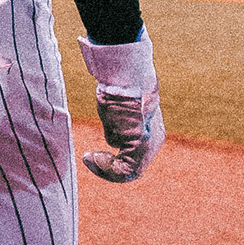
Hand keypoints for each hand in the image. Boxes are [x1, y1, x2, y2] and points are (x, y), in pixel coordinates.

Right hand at [78, 31, 165, 183]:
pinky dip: (104, 168)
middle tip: (90, 160)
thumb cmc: (123, 82)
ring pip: (128, 171)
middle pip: (134, 167)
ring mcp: (148, 144)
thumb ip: (120, 117)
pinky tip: (90, 157)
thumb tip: (112, 119)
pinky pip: (122, 169)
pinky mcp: (138, 146)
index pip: (136, 155)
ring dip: (104, 169)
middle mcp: (154, 140)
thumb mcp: (122, 102)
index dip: (115, 160)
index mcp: (153, 130)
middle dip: (109, 169)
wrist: (127, 73)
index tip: (95, 153)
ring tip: (89, 158)